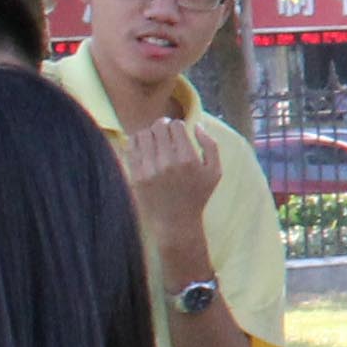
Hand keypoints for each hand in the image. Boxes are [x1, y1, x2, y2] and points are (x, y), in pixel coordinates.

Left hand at [119, 117, 221, 247]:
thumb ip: (210, 145)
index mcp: (188, 159)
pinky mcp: (136, 176)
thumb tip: (196, 125)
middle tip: (165, 133)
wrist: (176, 222)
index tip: (178, 133)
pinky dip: (136, 143)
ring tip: (154, 140)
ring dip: (149, 133)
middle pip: (158, 126)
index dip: (177, 126)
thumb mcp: (215, 172)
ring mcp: (149, 170)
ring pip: (143, 134)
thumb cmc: (197, 195)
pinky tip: (144, 148)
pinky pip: (131, 147)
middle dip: (162, 126)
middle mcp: (168, 163)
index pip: (176, 125)